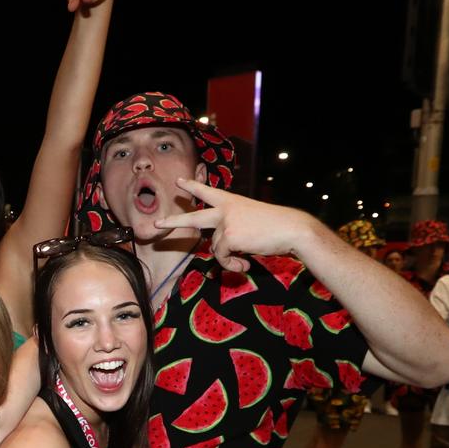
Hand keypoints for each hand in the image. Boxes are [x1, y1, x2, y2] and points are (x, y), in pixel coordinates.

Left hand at [155, 178, 317, 273]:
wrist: (291, 229)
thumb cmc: (275, 227)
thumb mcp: (250, 221)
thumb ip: (232, 228)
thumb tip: (220, 249)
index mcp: (232, 202)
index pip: (208, 192)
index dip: (192, 187)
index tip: (179, 182)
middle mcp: (225, 210)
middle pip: (193, 218)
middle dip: (173, 222)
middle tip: (157, 224)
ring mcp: (225, 223)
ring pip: (216, 249)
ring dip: (228, 260)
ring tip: (242, 263)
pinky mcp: (228, 237)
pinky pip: (221, 258)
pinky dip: (231, 266)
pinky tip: (244, 265)